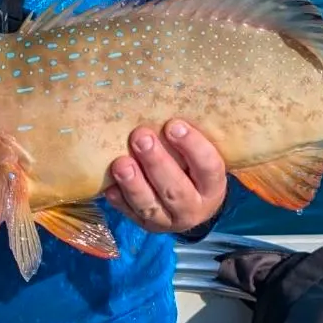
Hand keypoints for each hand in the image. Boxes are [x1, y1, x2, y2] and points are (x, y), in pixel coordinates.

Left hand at [105, 120, 226, 233]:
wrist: (189, 201)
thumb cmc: (190, 165)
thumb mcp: (198, 153)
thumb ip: (186, 135)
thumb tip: (166, 96)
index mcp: (212, 186)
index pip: (208, 167)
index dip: (193, 146)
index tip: (173, 124)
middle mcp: (194, 208)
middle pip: (175, 189)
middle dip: (156, 162)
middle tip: (141, 137)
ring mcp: (168, 220)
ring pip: (150, 206)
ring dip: (134, 184)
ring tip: (121, 163)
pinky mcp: (145, 225)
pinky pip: (130, 214)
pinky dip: (119, 200)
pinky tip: (109, 186)